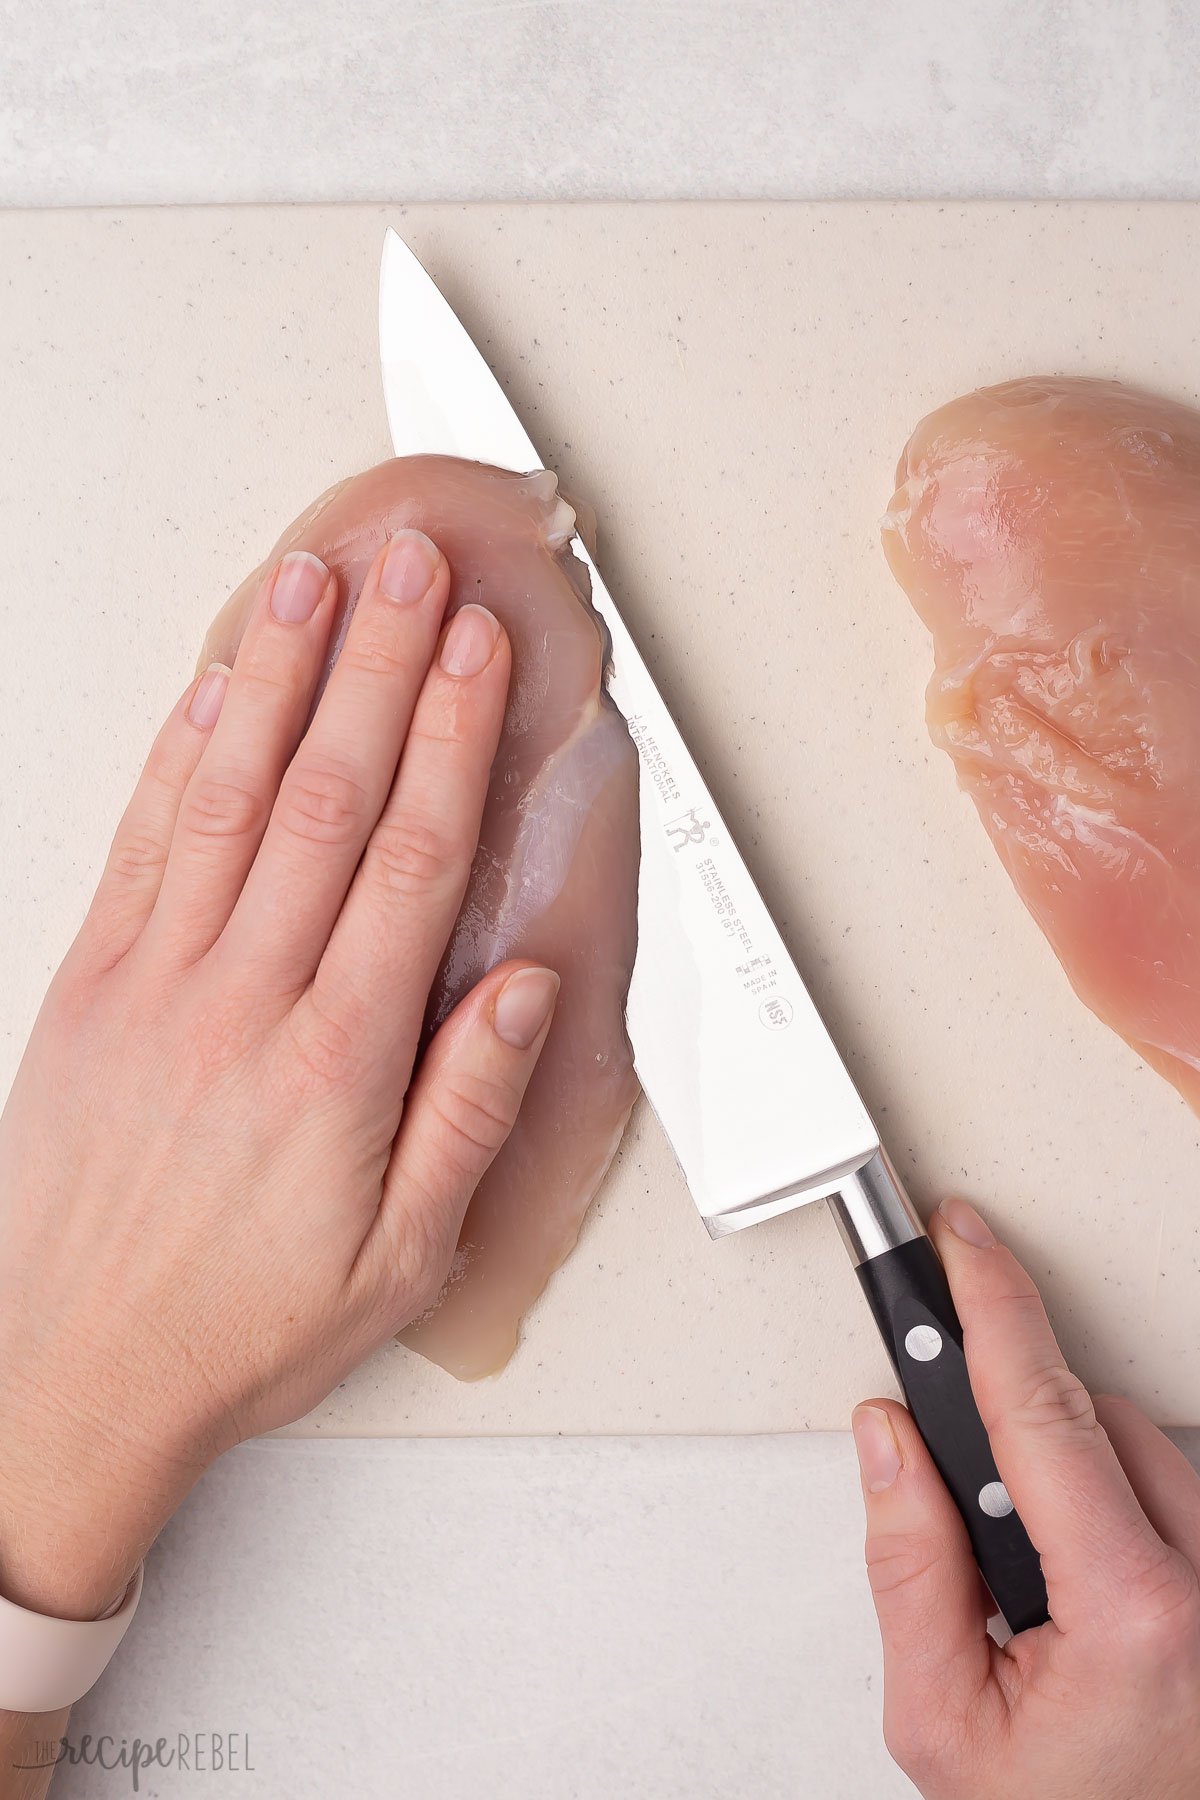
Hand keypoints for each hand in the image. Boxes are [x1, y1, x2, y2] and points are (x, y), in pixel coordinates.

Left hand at [0, 532, 558, 1621]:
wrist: (68, 1376)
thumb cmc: (235, 1326)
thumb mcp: (399, 1259)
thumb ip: (468, 1112)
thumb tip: (524, 991)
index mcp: (334, 1063)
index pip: (410, 860)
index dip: (447, 738)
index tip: (474, 653)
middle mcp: (241, 1001)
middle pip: (327, 795)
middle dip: (376, 664)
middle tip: (406, 565)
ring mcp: (155, 983)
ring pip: (230, 796)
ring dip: (276, 677)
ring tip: (309, 582)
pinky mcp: (91, 987)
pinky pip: (142, 845)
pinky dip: (179, 756)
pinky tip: (209, 692)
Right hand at [853, 1197, 1199, 1799]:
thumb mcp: (942, 1720)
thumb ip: (907, 1567)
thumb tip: (889, 1440)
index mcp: (1134, 1615)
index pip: (1042, 1413)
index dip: (992, 1307)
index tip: (961, 1242)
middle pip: (1096, 1420)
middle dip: (1014, 1434)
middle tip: (977, 1521)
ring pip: (1145, 1449)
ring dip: (1074, 1477)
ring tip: (1041, 1591)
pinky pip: (1181, 1495)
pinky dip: (1123, 1506)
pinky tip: (1092, 1583)